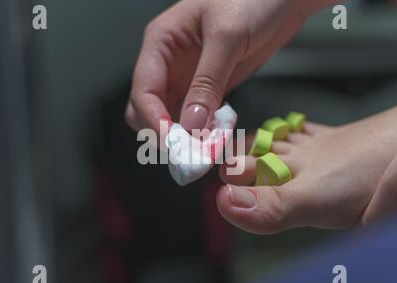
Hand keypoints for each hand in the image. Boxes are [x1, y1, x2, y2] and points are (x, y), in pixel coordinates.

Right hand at [126, 0, 309, 133]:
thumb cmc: (253, 0)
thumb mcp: (227, 37)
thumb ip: (207, 81)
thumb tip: (191, 124)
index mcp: (161, 42)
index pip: (143, 89)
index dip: (153, 119)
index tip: (173, 142)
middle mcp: (167, 63)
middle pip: (147, 108)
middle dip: (163, 132)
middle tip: (188, 152)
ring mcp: (186, 78)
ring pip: (169, 117)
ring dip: (183, 137)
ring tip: (205, 149)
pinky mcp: (206, 88)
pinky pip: (194, 117)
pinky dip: (200, 131)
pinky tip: (215, 137)